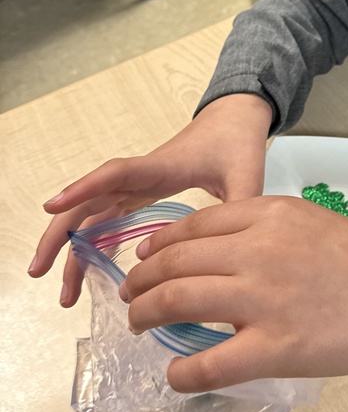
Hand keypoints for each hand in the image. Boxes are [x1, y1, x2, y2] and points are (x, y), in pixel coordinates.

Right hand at [30, 93, 273, 306]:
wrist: (236, 117)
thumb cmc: (237, 141)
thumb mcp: (246, 174)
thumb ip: (240, 207)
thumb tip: (236, 249)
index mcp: (161, 167)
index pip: (115, 175)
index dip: (83, 189)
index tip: (51, 209)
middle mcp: (141, 175)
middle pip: (88, 202)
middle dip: (59, 236)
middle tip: (38, 272)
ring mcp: (139, 185)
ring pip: (94, 215)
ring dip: (73, 250)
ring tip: (65, 294)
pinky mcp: (144, 192)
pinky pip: (110, 218)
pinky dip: (96, 243)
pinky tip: (90, 272)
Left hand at [118, 196, 347, 390]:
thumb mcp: (310, 221)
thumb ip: (261, 229)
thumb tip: (212, 252)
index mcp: (268, 215)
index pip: (192, 227)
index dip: (158, 247)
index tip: (145, 260)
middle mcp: (259, 250)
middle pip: (176, 262)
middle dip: (142, 281)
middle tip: (131, 296)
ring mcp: (266, 299)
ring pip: (179, 302)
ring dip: (147, 315)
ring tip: (138, 324)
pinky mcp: (277, 348)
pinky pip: (209, 364)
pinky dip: (182, 372)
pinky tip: (175, 375)